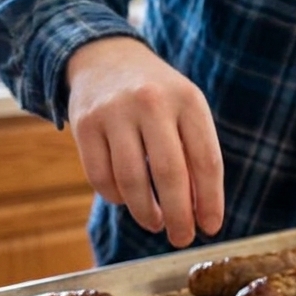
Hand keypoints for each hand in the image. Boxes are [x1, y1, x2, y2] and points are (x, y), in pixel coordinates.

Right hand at [66, 37, 223, 245]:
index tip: (211, 227)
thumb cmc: (158, 97)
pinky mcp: (84, 124)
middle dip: (179, 216)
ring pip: (131, 180)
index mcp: (188, 100)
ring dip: (146, 212)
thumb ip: (195, 154)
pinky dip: (116, 197)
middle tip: (182, 238)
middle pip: (170, 174)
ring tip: (156, 223)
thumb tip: (200, 213)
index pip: (206, 160)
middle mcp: (152, 102)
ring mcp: (114, 112)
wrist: (106, 57)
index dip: (210, 200)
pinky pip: (100, 176)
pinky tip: (127, 199)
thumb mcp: (186, 110)